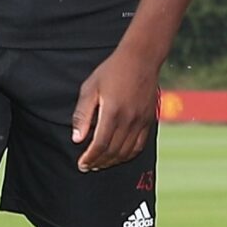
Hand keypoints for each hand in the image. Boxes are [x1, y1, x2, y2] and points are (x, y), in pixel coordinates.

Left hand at [71, 44, 159, 170]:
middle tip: (88, 167)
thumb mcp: (90, 88)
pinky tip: (118, 156)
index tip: (81, 165)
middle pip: (113, 151)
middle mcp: (129, 119)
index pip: (100, 145)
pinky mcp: (149, 120)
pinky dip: (128, 155)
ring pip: (126, 151)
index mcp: (112, 112)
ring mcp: (141, 121)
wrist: (141, 59)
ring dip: (112, 161)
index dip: (89, 158)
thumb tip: (76, 138)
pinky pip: (139, 145)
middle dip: (99, 162)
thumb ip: (82, 115)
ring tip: (100, 164)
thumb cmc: (112, 71)